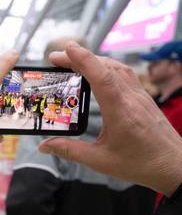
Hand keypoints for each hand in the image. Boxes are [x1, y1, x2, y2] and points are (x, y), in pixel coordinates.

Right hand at [40, 42, 181, 196]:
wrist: (172, 165)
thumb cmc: (141, 164)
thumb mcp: (100, 161)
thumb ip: (70, 151)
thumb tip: (45, 146)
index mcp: (121, 112)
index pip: (101, 77)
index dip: (83, 60)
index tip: (66, 49)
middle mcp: (132, 99)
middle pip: (106, 67)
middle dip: (80, 57)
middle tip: (56, 57)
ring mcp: (140, 96)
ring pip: (116, 68)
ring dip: (94, 60)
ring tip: (73, 61)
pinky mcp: (143, 98)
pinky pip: (124, 75)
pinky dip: (106, 67)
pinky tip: (97, 72)